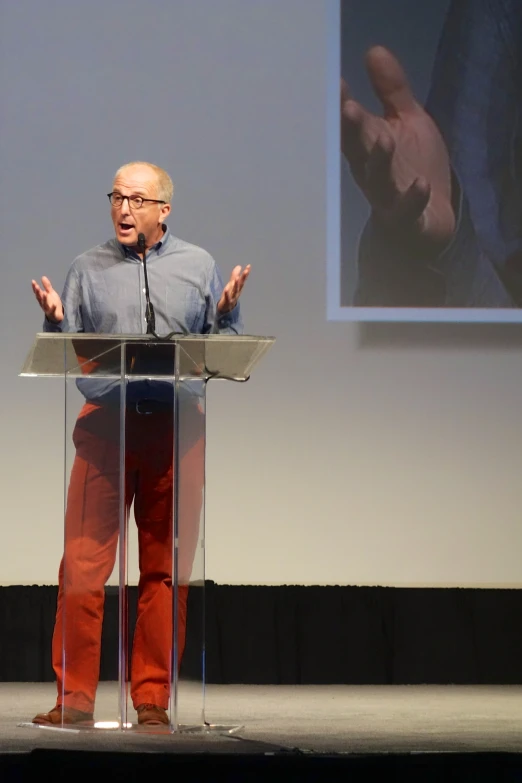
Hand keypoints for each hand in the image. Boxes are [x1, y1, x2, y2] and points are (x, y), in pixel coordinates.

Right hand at [31, 276, 63, 322]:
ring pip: (44, 304)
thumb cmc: (53, 303)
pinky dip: (53, 308)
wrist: (57, 315)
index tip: (33, 281)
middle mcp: (43, 303)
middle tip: (37, 287)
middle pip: (39, 297)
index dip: (35, 287)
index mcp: (42, 298)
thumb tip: (43, 277)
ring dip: (44, 299)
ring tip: (45, 294)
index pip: (37, 292)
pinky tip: (54, 305)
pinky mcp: (53, 313)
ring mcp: (47, 308)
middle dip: (38, 292)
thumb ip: (47, 286)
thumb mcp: (50, 293)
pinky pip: (52, 311)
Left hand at [217, 265, 249, 313]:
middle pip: (241, 284)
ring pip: (235, 290)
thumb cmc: (229, 295)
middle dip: (243, 277)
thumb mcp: (232, 284)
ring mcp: (233, 297)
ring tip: (237, 278)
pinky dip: (227, 293)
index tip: (249, 266)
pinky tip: (226, 289)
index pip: (243, 279)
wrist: (226, 309)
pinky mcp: (227, 301)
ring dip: (236, 284)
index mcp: (239, 287)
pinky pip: (227, 297)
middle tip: (246, 271)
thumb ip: (235, 275)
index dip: (246, 272)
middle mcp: (237, 292)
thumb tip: (239, 266)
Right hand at [341, 46, 454, 255]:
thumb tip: (373, 50)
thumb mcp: (406, 123)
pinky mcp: (406, 218)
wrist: (427, 222)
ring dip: (379, 162)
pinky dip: (412, 200)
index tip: (334, 84)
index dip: (343, 107)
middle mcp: (370, 171)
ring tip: (385, 141)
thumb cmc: (412, 169)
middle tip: (348, 109)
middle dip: (353, 132)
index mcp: (367, 147)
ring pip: (377, 181)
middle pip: (358, 151)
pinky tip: (420, 186)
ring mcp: (387, 197)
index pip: (351, 126)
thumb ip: (392, 91)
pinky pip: (406, 211)